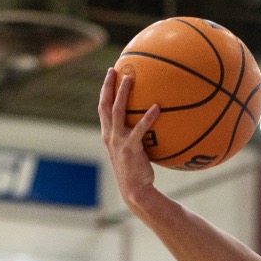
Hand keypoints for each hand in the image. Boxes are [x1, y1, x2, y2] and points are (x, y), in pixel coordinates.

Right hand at [97, 66, 161, 207]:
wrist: (135, 191)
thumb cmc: (137, 173)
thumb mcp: (132, 152)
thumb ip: (135, 138)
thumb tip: (150, 124)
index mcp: (108, 136)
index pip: (102, 109)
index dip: (104, 91)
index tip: (110, 76)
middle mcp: (110, 136)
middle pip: (105, 105)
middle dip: (108, 86)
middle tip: (114, 69)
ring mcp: (118, 141)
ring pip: (118, 111)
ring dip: (123, 93)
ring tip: (131, 78)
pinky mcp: (130, 148)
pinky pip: (139, 128)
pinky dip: (148, 117)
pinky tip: (157, 107)